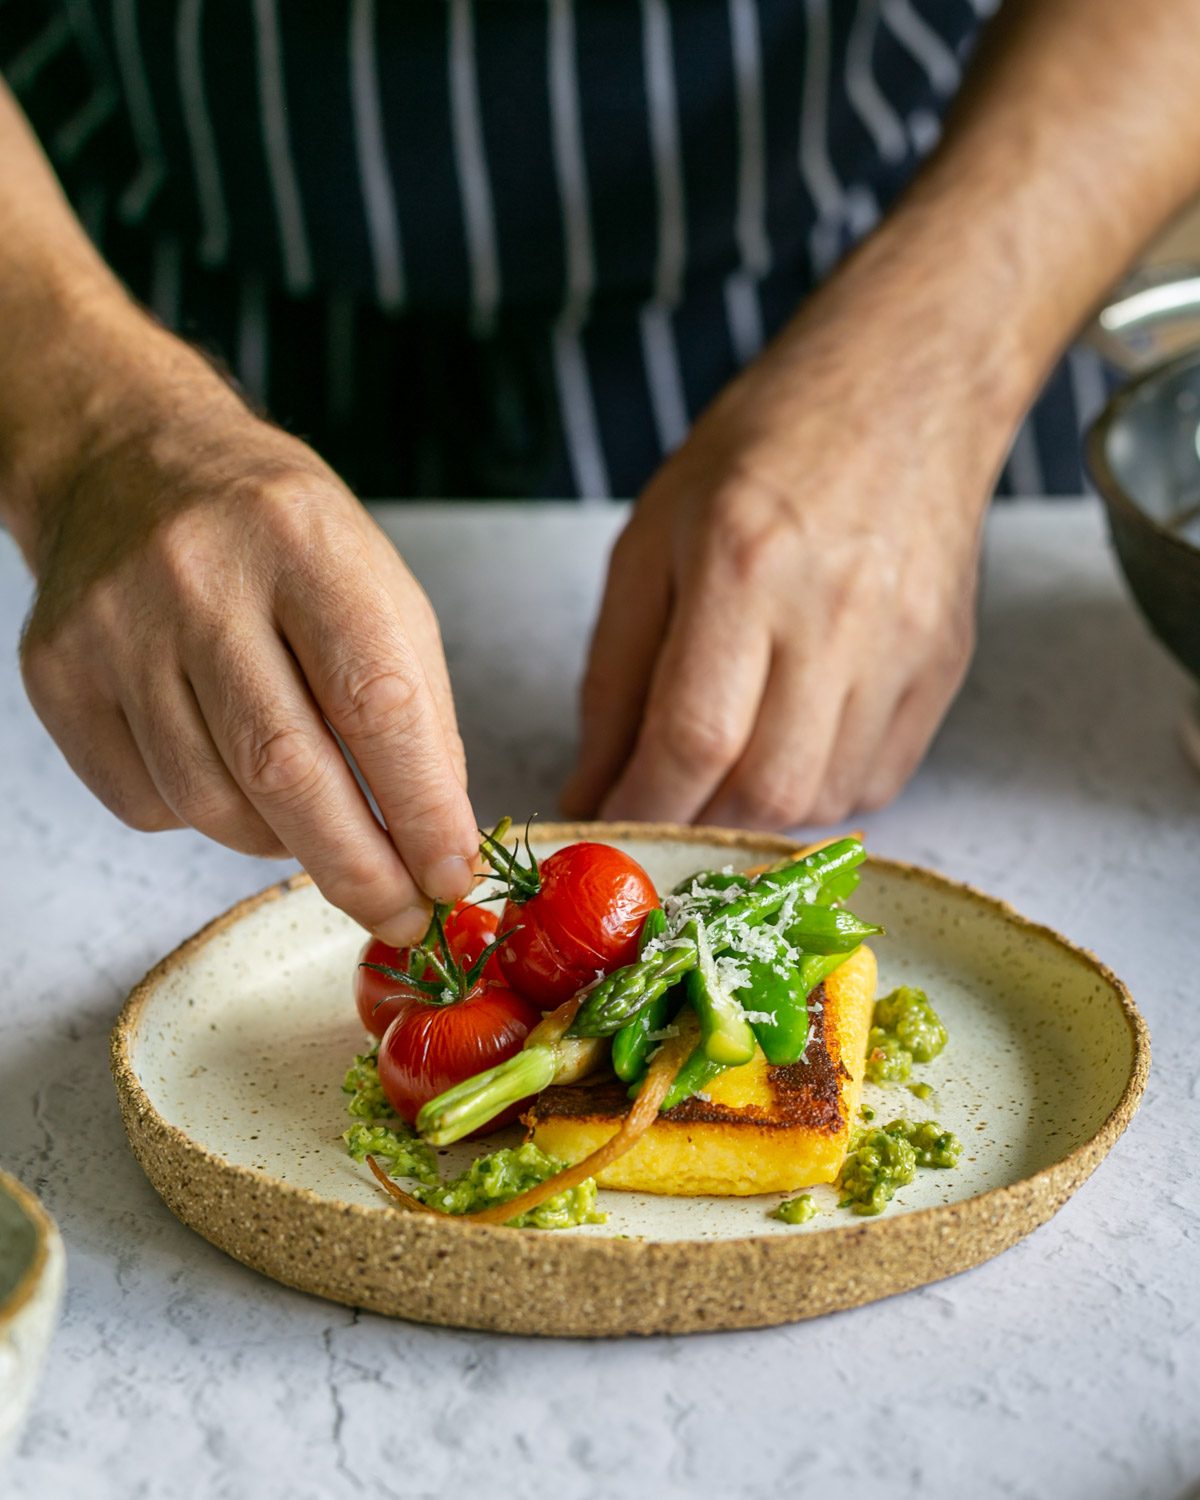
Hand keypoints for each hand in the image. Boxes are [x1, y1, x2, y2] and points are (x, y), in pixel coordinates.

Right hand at [18, 339, 476, 944]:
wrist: (132, 463)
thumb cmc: (279, 537)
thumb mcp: (376, 585)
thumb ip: (415, 706)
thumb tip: (436, 837)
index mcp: (304, 541)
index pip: (375, 701)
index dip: (421, 809)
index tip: (451, 874)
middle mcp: (199, 576)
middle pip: (284, 769)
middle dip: (357, 868)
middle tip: (400, 915)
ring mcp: (116, 625)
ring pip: (212, 803)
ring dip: (284, 844)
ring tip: (316, 822)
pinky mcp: (58, 672)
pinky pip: (148, 803)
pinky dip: (208, 819)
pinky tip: (228, 772)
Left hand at [562, 259, 1009, 829]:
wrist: (906, 385)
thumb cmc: (762, 450)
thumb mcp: (651, 540)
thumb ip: (614, 676)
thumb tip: (592, 787)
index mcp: (745, 566)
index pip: (692, 738)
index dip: (640, 806)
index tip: (606, 823)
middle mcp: (836, 614)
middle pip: (765, 789)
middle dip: (695, 823)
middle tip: (660, 803)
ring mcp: (904, 647)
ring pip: (821, 799)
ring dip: (753, 813)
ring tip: (721, 770)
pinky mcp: (945, 667)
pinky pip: (877, 782)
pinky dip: (817, 794)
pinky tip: (785, 750)